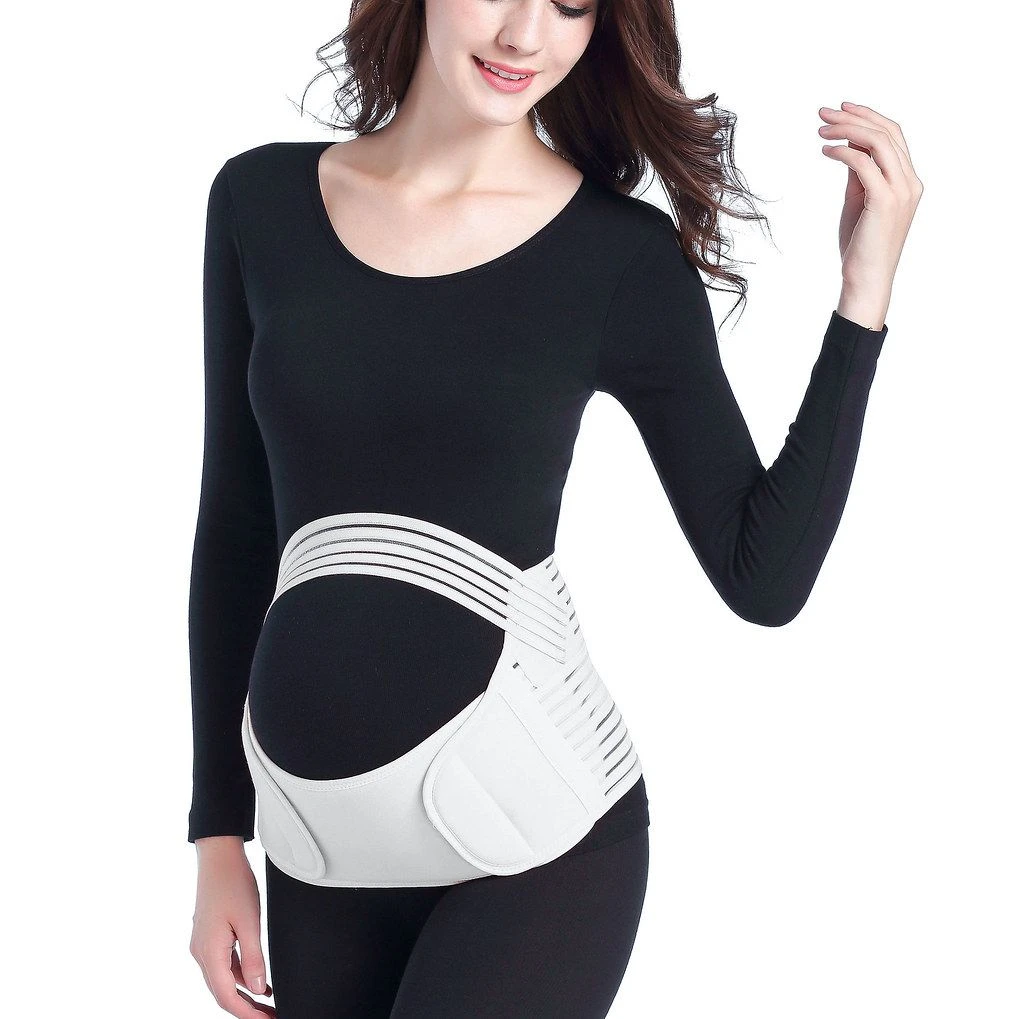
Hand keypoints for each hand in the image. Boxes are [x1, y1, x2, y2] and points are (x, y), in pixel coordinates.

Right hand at [190, 837, 275, 1016]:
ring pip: (223, 980)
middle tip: (270, 1016)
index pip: (227, 996)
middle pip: (223, 993)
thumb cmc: (233, 883)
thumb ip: (254, 957)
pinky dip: (240, 976)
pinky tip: (258, 980)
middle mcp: (202, 953)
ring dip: (245, 994)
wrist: (219, 857)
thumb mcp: (249, 922)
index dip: (247, 1013)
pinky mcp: (209, 937)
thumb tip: (259, 988)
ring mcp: (204, 945)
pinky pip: (224, 965)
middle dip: (247, 1008)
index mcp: (209, 953)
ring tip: (269, 1004)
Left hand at [818, 101, 923, 328]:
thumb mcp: (859, 202)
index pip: (893, 136)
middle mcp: (910, 182)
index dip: (867, 117)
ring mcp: (901, 191)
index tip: (840, 110)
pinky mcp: (885, 201)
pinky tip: (826, 151)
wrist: (866, 279)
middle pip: (887, 132)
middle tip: (823, 112)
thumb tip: (848, 148)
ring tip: (821, 130)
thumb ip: (860, 175)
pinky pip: (864, 163)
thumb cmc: (860, 246)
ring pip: (879, 142)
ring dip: (847, 130)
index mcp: (908, 181)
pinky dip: (843, 151)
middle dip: (854, 116)